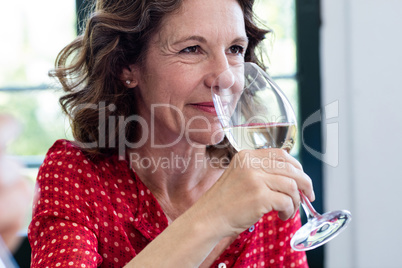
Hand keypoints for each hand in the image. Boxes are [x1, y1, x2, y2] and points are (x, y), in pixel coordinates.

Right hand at [198, 148, 314, 236]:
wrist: (208, 218)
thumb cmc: (226, 202)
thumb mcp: (241, 177)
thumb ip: (261, 171)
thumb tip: (292, 177)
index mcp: (247, 155)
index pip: (281, 154)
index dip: (297, 167)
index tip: (302, 179)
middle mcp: (251, 163)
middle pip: (291, 168)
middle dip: (304, 184)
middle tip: (307, 196)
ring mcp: (255, 179)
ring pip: (291, 186)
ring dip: (295, 201)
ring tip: (288, 210)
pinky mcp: (259, 196)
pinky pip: (286, 202)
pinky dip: (289, 211)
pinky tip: (282, 216)